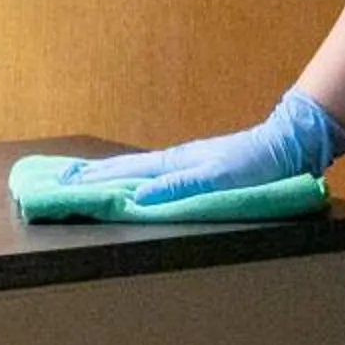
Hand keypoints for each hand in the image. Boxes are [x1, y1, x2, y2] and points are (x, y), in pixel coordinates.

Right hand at [61, 89, 344, 205]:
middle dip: (90, 176)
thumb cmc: (256, 164)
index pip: (122, 175)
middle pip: (122, 169)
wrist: (286, 145)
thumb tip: (138, 198)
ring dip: (107, 177)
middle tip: (58, 182)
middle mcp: (173, 162)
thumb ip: (181, 187)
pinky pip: (152, 175)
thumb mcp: (219, 178)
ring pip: (135, 171)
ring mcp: (183, 164)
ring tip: (82, 181)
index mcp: (173, 164)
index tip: (61, 186)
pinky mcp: (195, 169)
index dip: (92, 182)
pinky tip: (131, 184)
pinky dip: (132, 179)